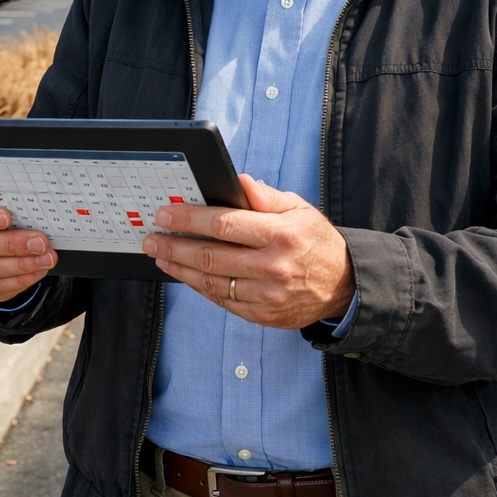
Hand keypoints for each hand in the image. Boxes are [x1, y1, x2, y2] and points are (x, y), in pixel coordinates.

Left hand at [141, 174, 353, 328]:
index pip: (224, 225)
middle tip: (152, 238)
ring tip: (160, 256)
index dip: (190, 219)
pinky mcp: (262, 314)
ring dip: (179, 269)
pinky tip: (185, 275)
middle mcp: (272, 267)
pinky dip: (199, 287)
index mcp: (280, 235)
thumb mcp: (299, 209)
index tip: (167, 213)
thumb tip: (238, 182)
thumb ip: (265, 197)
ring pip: (210, 282)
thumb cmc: (317, 242)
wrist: (344, 286)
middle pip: (210, 256)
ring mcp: (266, 295)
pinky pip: (222, 300)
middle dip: (174, 246)